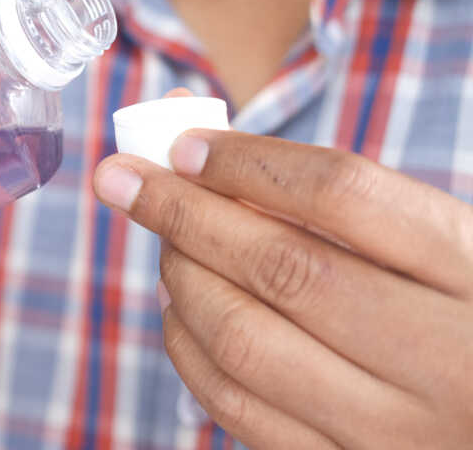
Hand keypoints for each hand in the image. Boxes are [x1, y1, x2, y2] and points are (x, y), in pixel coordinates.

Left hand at [93, 131, 472, 448]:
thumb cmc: (460, 316)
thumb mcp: (443, 249)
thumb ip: (340, 205)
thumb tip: (195, 150)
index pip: (344, 195)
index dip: (247, 163)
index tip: (184, 144)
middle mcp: (448, 360)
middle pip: (283, 268)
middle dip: (185, 213)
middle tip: (127, 176)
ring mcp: (399, 432)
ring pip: (245, 341)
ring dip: (181, 277)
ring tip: (163, 240)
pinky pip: (237, 408)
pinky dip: (189, 346)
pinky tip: (180, 306)